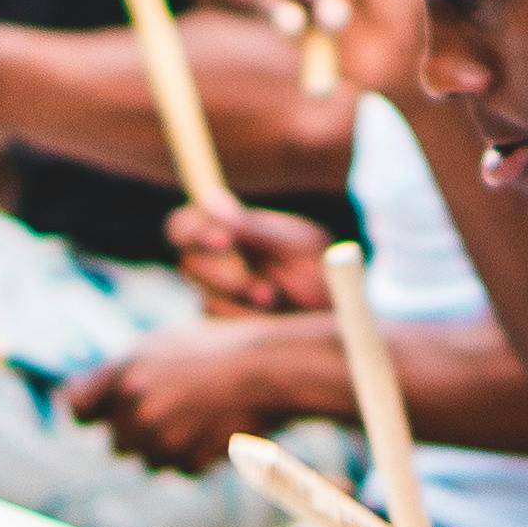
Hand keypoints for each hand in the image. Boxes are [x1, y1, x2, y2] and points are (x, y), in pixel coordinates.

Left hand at [58, 319, 311, 474]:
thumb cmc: (220, 350)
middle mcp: (135, 409)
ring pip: (147, 460)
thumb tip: (95, 400)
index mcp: (124, 374)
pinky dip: (194, 457)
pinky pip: (179, 468)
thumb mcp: (163, 347)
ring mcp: (161, 439)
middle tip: (172, 410)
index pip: (77, 408)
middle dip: (137, 432)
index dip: (90, 412)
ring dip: (165, 448)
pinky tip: (215, 431)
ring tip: (198, 419)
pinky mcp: (188, 462)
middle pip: (117, 441)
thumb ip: (125, 373)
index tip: (100, 413)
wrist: (270, 370)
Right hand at [169, 202, 332, 314]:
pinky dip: (247, 321)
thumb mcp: (294, 244)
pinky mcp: (226, 327)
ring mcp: (219, 298)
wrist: (343, 313)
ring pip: (206, 298)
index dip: (194, 231)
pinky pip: (222, 326)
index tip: (224, 241)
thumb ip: (253, 228)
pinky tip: (272, 318)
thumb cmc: (320, 269)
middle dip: (226, 274)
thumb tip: (211, 199)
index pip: (184, 226)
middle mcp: (216, 264)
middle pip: (189, 264)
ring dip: (242, 300)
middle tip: (262, 287)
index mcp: (226, 232)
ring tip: (275, 298)